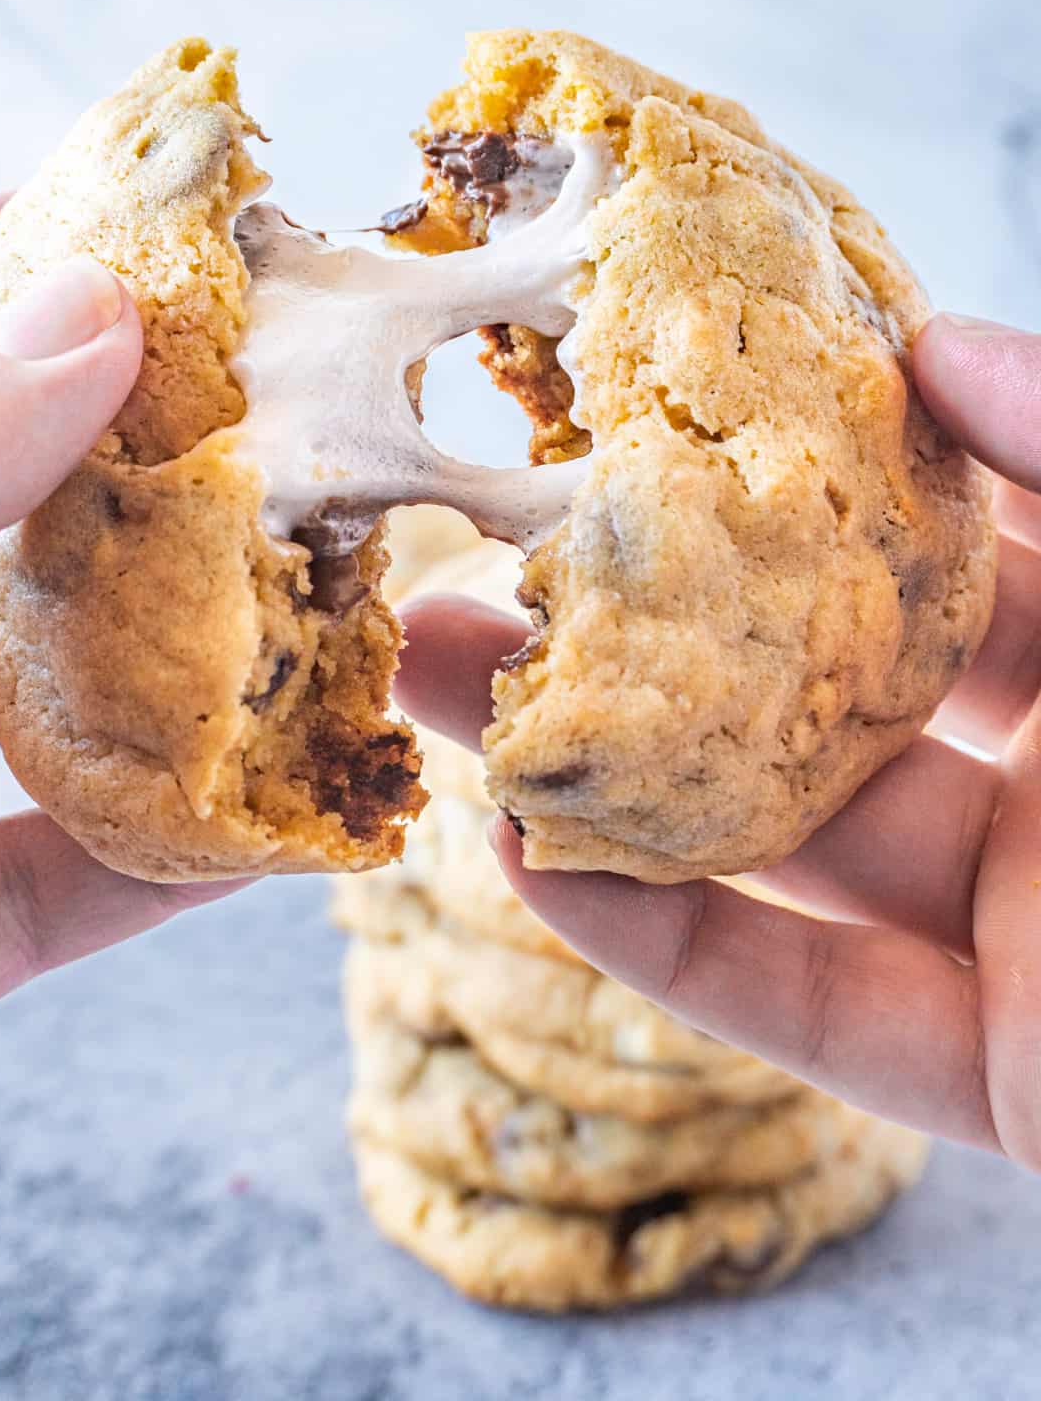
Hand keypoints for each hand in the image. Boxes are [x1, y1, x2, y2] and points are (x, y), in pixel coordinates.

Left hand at [0, 201, 252, 1090]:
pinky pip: (22, 898)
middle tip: (294, 416)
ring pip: (13, 708)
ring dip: (170, 670)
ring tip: (322, 602)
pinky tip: (273, 820)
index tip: (173, 237)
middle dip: (130, 464)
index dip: (9, 264)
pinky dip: (148, 868)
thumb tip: (89, 323)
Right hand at [396, 315, 1040, 1167]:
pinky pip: (820, 1008)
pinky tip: (532, 861)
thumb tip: (935, 339)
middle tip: (489, 530)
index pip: (953, 521)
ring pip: (796, 841)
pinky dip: (674, 946)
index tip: (655, 392)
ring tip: (436, 679)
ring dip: (612, 768)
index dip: (805, 453)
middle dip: (655, 609)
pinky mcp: (1013, 1080)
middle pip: (831, 675)